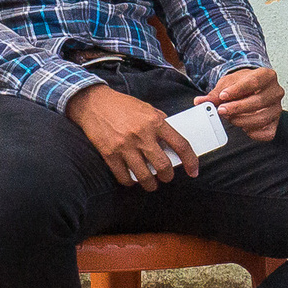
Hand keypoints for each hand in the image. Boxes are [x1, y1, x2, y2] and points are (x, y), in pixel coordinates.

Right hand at [69, 83, 198, 188]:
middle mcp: (142, 135)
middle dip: (168, 176)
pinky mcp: (109, 154)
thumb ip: (161, 123)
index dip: (191, 161)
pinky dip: (130, 182)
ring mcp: (125, 146)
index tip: (193, 170)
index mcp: (155, 122)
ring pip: (144, 176)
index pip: (181, 145)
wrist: (94, 103)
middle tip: (166, 176)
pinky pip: (124, 176)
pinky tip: (133, 179)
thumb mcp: (147, 108)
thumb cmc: (122, 106)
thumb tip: (172, 142)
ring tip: (151, 183)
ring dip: (150, 184)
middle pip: (163, 166)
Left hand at [202, 64, 283, 142]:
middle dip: (237, 108)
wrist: (252, 88)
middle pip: (258, 101)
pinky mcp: (275, 123)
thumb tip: (199, 102)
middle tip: (221, 110)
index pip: (253, 82)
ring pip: (261, 118)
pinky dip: (252, 132)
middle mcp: (276, 91)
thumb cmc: (242, 84)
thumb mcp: (228, 83)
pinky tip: (243, 127)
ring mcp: (277, 108)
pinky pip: (266, 133)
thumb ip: (215, 94)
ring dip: (241, 120)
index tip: (223, 96)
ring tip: (229, 118)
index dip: (237, 90)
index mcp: (267, 76)